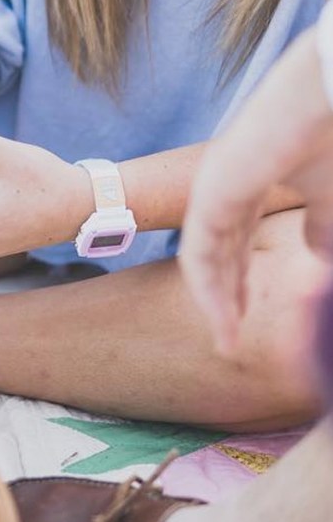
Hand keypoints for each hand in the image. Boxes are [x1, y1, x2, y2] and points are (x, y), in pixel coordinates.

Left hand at [181, 28, 332, 352]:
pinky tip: (221, 317)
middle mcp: (227, 185)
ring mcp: (216, 186)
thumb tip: (319, 258)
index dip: (241, 281)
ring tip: (226, 340)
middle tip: (229, 340)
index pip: (236, 240)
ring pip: (206, 257)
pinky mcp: (214, 189)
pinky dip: (210, 286)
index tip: (249, 319)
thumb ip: (324, 226)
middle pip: (218, 253)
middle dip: (225, 298)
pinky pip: (202, 249)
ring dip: (216, 301)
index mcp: (252, 181)